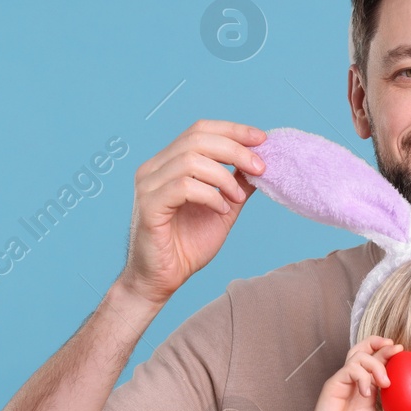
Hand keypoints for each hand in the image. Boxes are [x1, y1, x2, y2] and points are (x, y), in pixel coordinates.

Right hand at [117, 119, 267, 306]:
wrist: (161, 280)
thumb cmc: (186, 246)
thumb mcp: (222, 209)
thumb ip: (236, 185)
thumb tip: (260, 164)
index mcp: (169, 163)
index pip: (200, 130)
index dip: (233, 130)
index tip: (262, 139)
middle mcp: (154, 168)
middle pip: (197, 138)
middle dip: (235, 149)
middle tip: (260, 168)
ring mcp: (148, 185)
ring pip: (191, 160)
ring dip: (224, 177)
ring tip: (237, 199)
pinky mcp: (149, 205)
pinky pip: (183, 186)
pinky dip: (210, 195)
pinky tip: (220, 210)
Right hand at [303, 337, 410, 410]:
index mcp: (366, 390)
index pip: (376, 362)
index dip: (388, 353)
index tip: (404, 353)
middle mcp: (353, 382)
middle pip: (364, 350)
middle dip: (380, 344)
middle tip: (397, 348)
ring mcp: (342, 382)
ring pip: (358, 356)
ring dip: (375, 364)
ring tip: (385, 382)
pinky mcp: (333, 385)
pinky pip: (350, 369)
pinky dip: (362, 377)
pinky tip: (367, 393)